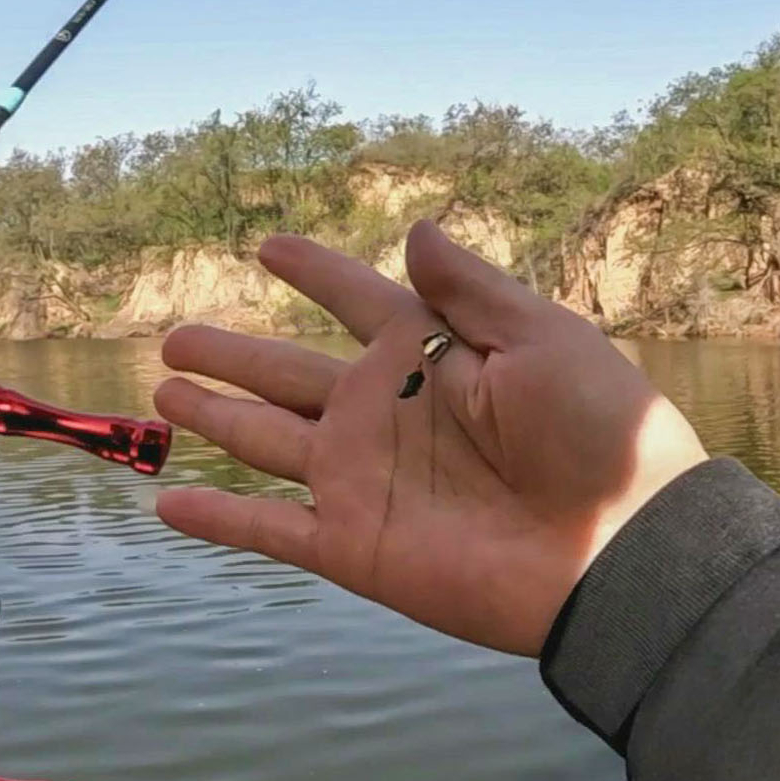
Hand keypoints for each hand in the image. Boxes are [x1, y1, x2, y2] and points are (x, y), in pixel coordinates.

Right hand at [152, 220, 708, 655]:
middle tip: (174, 335)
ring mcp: (364, 480)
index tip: (268, 246)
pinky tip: (166, 503)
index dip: (313, 273)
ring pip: (265, 440)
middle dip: (233, 354)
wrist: (617, 549)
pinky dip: (218, 519)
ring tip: (162, 391)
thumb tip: (414, 231)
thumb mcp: (542, 338)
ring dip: (214, 417)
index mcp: (430, 357)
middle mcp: (386, 415)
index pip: (355, 301)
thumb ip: (468, 290)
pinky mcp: (354, 544)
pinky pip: (269, 530)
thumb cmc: (601, 435)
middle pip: (287, 374)